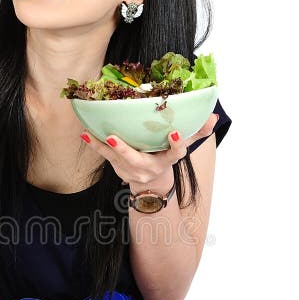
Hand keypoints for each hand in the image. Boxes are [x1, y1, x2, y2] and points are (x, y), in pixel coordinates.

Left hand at [81, 113, 218, 190]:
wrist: (151, 183)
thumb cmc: (166, 155)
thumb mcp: (182, 146)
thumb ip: (197, 132)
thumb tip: (214, 116)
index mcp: (168, 160)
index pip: (176, 154)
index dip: (177, 144)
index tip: (176, 133)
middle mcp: (149, 168)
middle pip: (137, 160)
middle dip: (124, 149)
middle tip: (113, 137)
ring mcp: (132, 171)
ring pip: (115, 159)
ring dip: (102, 147)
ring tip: (90, 134)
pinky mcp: (119, 168)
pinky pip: (106, 157)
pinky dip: (95, 145)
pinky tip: (85, 133)